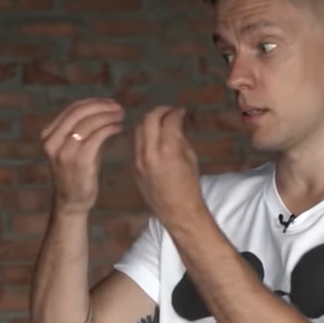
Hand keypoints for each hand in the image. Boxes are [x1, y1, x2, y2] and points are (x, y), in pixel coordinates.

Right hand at [40, 98, 124, 214]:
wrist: (71, 202)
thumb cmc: (76, 172)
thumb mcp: (72, 148)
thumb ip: (79, 129)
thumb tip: (101, 107)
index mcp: (48, 136)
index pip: (71, 110)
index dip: (93, 103)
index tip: (109, 103)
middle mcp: (52, 142)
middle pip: (79, 113)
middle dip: (101, 107)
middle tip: (118, 108)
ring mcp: (64, 153)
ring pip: (89, 124)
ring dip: (108, 117)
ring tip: (120, 117)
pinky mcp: (79, 161)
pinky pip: (97, 137)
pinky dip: (110, 128)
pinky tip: (119, 128)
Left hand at [132, 106, 203, 223]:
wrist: (176, 211)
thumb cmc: (189, 186)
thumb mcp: (190, 157)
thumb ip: (179, 137)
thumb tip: (175, 122)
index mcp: (168, 150)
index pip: (169, 120)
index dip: (176, 112)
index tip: (180, 111)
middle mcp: (150, 153)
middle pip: (149, 119)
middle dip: (160, 111)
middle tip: (169, 111)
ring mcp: (138, 160)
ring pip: (138, 129)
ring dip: (149, 121)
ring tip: (160, 121)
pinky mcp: (133, 167)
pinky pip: (135, 143)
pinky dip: (143, 135)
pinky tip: (152, 136)